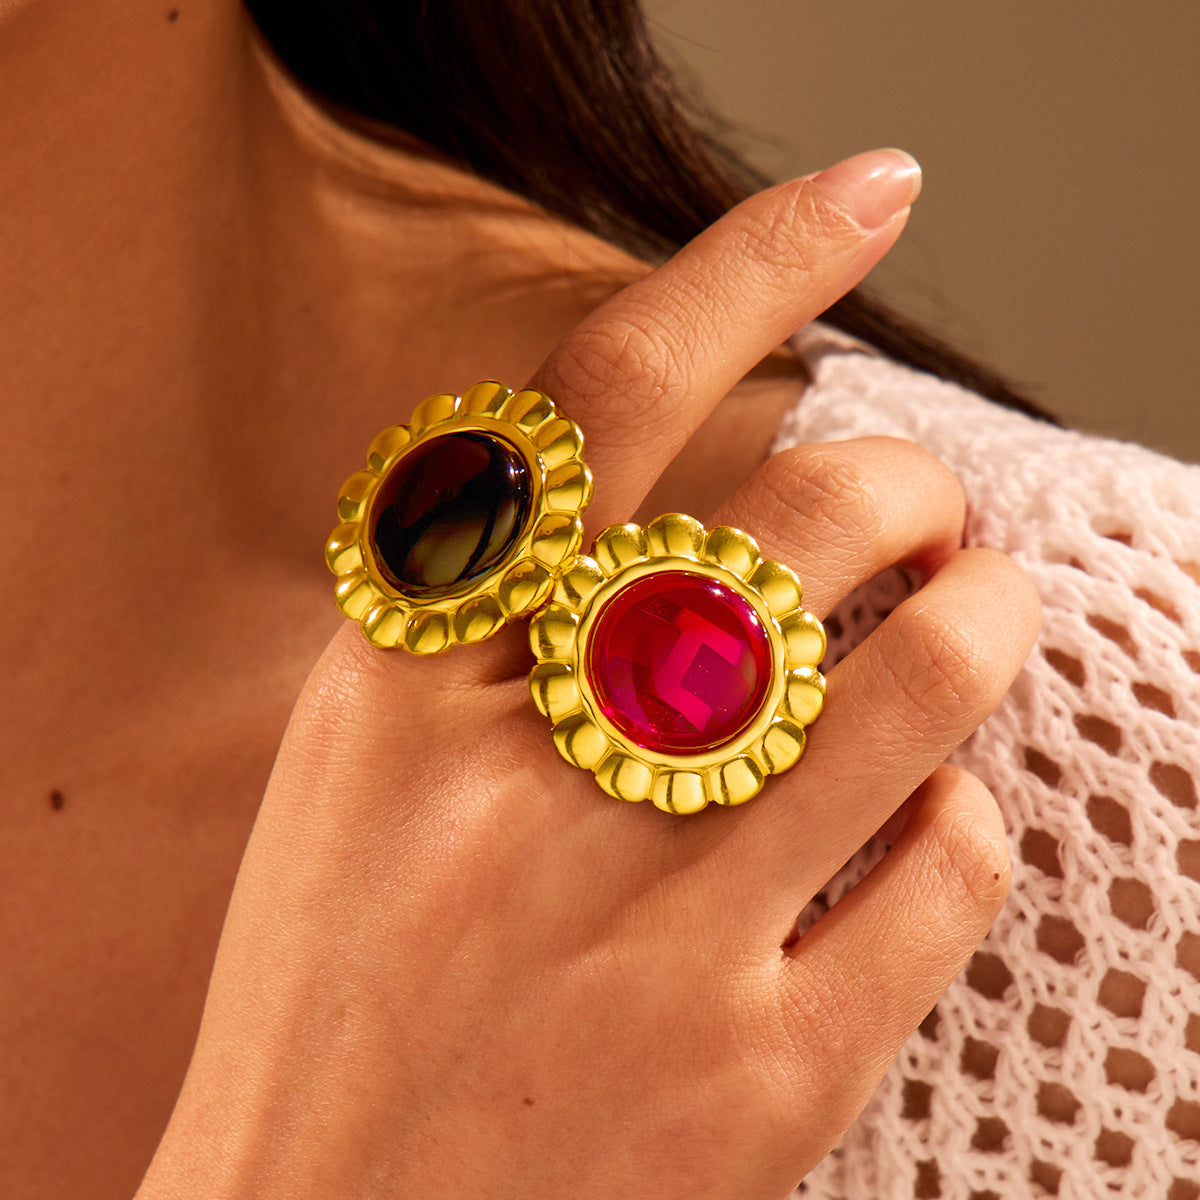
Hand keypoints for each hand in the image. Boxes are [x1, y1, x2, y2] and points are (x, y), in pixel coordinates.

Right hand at [138, 150, 1039, 1199]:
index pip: (595, 402)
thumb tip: (687, 492)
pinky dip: (968, 814)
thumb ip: (492, 627)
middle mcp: (530, 786)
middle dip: (908, 478)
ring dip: (982, 612)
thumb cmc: (346, 990)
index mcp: (410, 693)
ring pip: (921, 677)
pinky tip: (925, 819)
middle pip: (803, 519)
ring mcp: (657, 934)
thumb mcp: (363, 773)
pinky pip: (951, 871)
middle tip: (920, 503)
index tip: (866, 194)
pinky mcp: (766, 1073)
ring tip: (971, 609)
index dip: (745, 263)